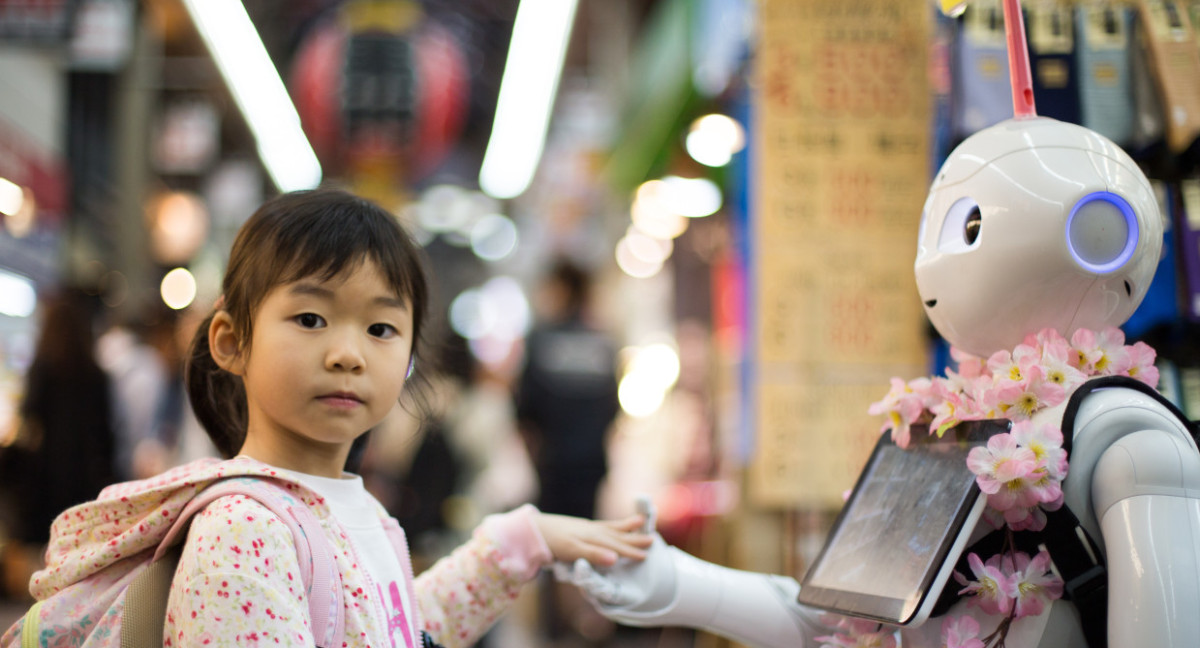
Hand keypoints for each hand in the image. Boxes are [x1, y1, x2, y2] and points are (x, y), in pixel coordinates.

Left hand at [534, 511, 652, 566]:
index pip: (616, 547)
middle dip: (634, 540)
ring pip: (614, 528)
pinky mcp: (585, 525)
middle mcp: (594, 531)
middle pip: (618, 537)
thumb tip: (615, 558)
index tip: (646, 556)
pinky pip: (606, 524)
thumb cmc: (554, 543)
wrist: (538, 529)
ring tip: (642, 522)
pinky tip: (622, 522)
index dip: (630, 552)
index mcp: (594, 539)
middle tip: (652, 542)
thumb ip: (594, 555)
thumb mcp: (573, 552)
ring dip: (628, 527)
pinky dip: (617, 523)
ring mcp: (590, 527)